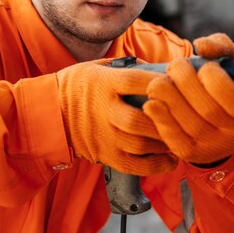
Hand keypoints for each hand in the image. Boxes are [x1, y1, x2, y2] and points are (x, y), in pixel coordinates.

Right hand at [56, 60, 177, 175]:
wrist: (48, 114)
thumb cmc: (76, 86)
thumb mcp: (96, 67)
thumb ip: (126, 68)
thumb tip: (159, 70)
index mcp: (103, 83)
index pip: (135, 81)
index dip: (160, 82)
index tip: (180, 81)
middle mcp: (104, 110)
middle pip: (139, 119)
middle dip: (165, 119)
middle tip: (185, 116)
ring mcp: (103, 135)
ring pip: (139, 144)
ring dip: (164, 142)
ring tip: (181, 137)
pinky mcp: (105, 154)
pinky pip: (134, 165)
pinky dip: (156, 165)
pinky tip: (170, 159)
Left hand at [142, 33, 233, 163]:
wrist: (217, 119)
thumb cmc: (225, 82)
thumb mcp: (231, 62)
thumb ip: (221, 47)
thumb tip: (201, 45)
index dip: (216, 81)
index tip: (205, 67)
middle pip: (208, 111)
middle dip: (186, 83)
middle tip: (175, 66)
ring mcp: (214, 146)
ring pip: (190, 125)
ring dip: (169, 99)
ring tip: (159, 82)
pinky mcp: (192, 152)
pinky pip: (175, 140)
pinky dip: (160, 120)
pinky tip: (151, 103)